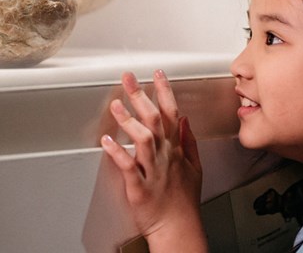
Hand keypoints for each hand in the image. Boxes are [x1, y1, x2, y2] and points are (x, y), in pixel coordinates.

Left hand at [101, 70, 207, 251]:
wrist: (179, 228)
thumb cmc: (185, 200)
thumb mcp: (195, 166)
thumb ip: (190, 140)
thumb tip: (185, 120)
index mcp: (176, 148)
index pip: (172, 111)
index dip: (164, 90)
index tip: (157, 74)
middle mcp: (165, 155)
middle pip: (155, 118)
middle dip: (141, 95)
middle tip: (128, 78)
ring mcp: (152, 170)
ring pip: (143, 139)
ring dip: (129, 120)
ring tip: (116, 104)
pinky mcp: (139, 187)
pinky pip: (128, 167)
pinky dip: (117, 153)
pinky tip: (106, 141)